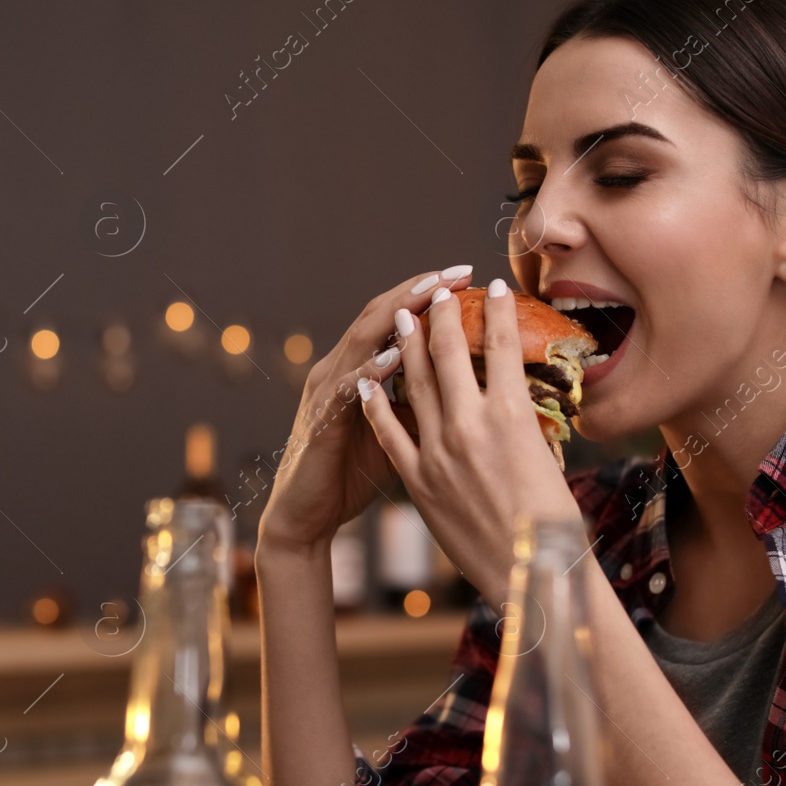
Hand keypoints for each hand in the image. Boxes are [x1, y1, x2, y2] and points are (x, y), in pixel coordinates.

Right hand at [258, 265, 475, 554]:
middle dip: (418, 290)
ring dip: (396, 315)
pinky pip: (346, 388)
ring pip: (361, 339)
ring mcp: (326, 390)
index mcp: (359, 367)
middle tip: (457, 272)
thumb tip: (479, 389)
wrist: (306, 514)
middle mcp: (339, 368)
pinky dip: (370, 369)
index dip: (429, 293)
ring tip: (430, 297)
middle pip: (378, 313)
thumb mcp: (400, 431)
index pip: (396, 316)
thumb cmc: (353, 472)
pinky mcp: (320, 420)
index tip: (468, 277)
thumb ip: (426, 403)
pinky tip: (394, 357)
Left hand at [358, 277, 582, 601]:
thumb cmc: (554, 521)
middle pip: (450, 353)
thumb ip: (521, 422)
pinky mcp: (418, 480)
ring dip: (408, 345)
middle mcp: (471, 424)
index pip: (503, 344)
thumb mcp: (546, 456)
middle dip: (442, 316)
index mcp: (512, 414)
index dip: (498, 310)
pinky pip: (390, 432)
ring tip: (403, 317)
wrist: (530, 575)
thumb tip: (512, 397)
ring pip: (415, 383)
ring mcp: (439, 452)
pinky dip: (378, 403)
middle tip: (438, 292)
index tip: (495, 287)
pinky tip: (370, 380)